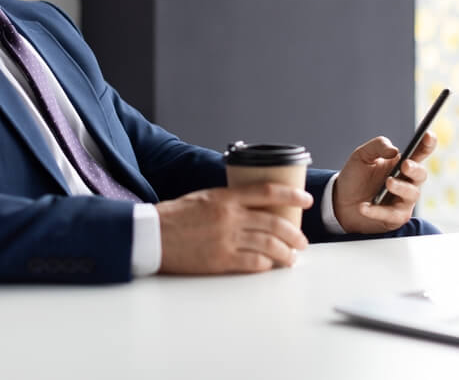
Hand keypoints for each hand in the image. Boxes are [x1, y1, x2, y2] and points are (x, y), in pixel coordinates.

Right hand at [155, 183, 312, 273]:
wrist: (152, 235)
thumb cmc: (175, 216)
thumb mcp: (205, 197)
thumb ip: (230, 200)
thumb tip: (254, 206)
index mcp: (226, 197)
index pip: (267, 191)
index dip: (291, 194)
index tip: (306, 199)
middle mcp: (230, 216)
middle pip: (274, 222)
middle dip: (293, 233)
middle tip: (302, 241)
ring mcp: (226, 239)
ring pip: (268, 245)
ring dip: (285, 253)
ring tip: (292, 258)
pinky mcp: (220, 260)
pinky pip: (253, 263)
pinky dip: (266, 265)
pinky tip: (270, 266)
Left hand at [331, 133, 435, 233]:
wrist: (340, 201)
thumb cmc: (355, 177)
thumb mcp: (362, 156)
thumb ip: (377, 147)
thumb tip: (394, 150)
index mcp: (401, 163)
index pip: (419, 152)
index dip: (427, 144)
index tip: (428, 135)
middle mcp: (407, 181)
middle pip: (420, 174)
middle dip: (415, 169)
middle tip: (405, 165)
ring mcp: (403, 200)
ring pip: (411, 194)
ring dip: (400, 187)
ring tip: (387, 183)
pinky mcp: (395, 218)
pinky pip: (391, 214)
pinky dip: (377, 210)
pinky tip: (364, 207)